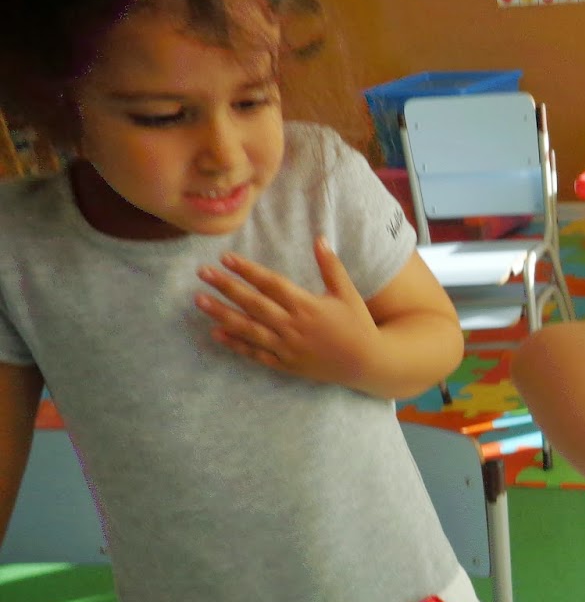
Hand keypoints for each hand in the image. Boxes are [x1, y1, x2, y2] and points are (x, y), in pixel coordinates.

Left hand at [195, 237, 379, 388]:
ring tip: (200, 301)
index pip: (271, 284)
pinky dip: (236, 344)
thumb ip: (331, 266)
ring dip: (223, 314)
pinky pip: (257, 353)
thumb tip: (320, 238)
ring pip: (249, 328)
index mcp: (308, 305)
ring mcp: (288, 347)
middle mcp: (294, 326)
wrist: (368, 363)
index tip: (225, 258)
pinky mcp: (287, 363)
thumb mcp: (348, 293)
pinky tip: (217, 333)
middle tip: (203, 273)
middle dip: (226, 287)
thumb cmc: (358, 324)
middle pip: (253, 304)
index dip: (247, 270)